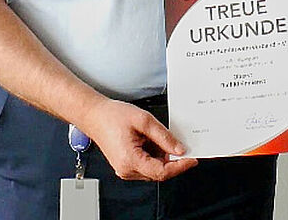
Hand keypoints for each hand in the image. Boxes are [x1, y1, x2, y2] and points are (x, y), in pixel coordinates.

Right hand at [82, 98, 197, 180]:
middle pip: (159, 172)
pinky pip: (147, 165)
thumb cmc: (113, 116)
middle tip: (177, 142)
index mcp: (130, 160)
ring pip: (154, 169)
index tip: (192, 159)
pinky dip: (153, 155)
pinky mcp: (126, 166)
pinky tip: (149, 140)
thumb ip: (164, 137)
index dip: (180, 166)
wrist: (95, 115)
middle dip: (171, 159)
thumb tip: (179, 150)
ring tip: (154, 136)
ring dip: (161, 155)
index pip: (162, 172)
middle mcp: (127, 169)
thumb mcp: (144, 120)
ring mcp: (126, 169)